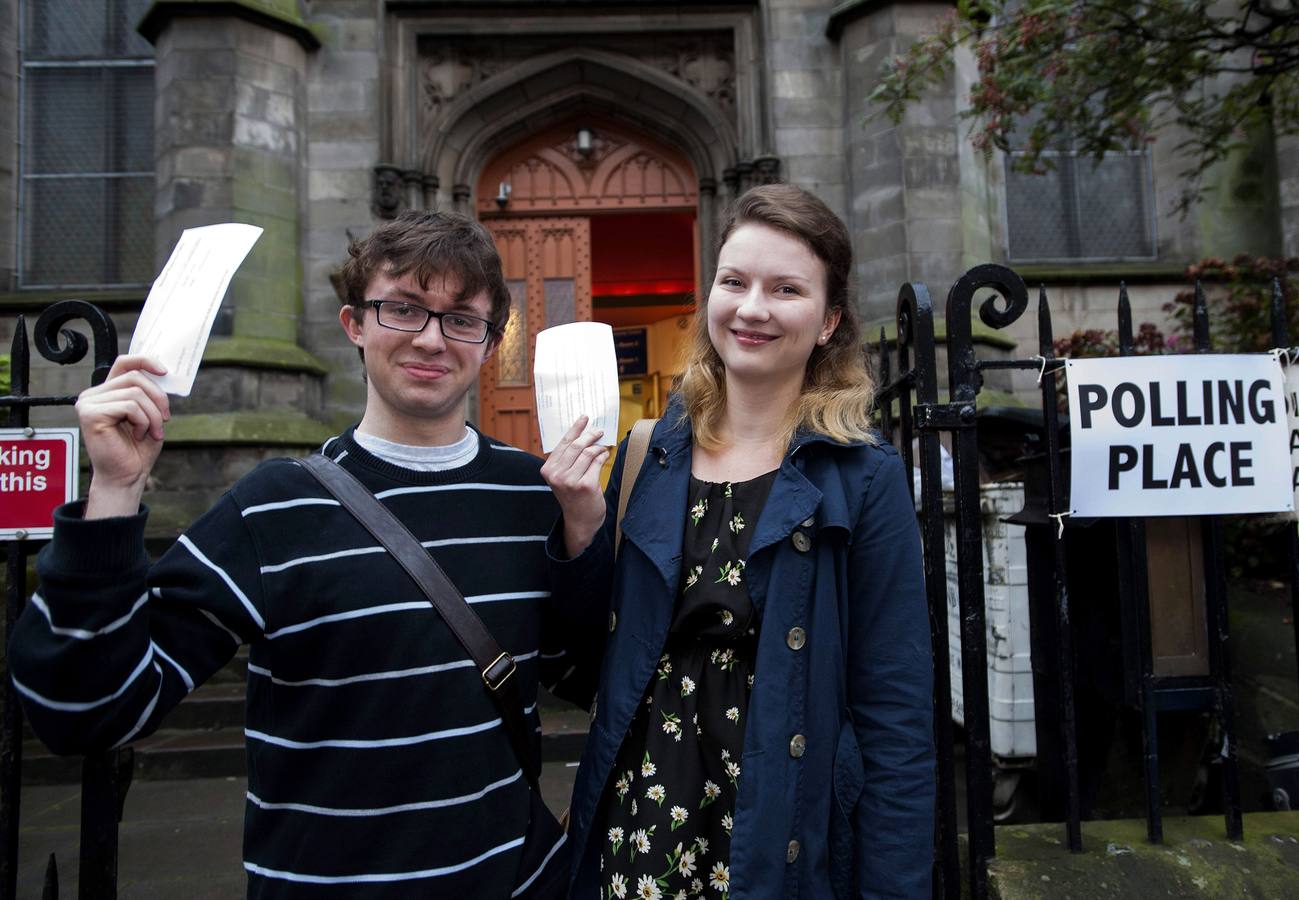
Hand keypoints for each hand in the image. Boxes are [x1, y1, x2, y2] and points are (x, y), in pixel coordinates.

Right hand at [76, 355, 170, 517]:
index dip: (145, 361)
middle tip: (166, 420)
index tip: (164, 371)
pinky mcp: (90, 414)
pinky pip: (130, 406)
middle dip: (158, 398)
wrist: (128, 475)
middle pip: (135, 378)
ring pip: (135, 393)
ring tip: (153, 432)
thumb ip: (149, 393)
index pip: (124, 363)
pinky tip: (139, 435)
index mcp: (106, 392)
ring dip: (153, 415)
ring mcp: (88, 403)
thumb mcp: (149, 414)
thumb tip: (163, 371)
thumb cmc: (137, 448)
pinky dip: (143, 422)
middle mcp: (93, 395)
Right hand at [540, 416, 608, 556]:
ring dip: (598, 447)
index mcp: (548, 470)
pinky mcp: (585, 485)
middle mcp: (556, 475)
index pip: (562, 443)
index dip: (575, 429)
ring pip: (588, 453)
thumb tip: (583, 434)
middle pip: (576, 446)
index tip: (584, 418)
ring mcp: (570, 481)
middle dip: (590, 435)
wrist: (580, 521)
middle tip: (599, 431)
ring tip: (603, 446)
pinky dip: (603, 455)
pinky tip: (605, 454)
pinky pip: (597, 462)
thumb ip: (568, 458)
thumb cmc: (573, 496)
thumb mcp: (564, 477)